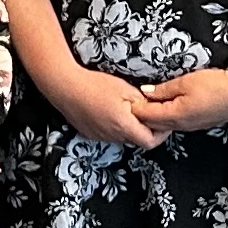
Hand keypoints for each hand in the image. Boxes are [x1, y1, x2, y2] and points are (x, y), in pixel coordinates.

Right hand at [41, 58, 160, 150]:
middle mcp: (113, 136)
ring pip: (123, 137)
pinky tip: (110, 110)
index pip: (150, 142)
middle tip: (146, 111)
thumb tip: (153, 109)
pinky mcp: (91, 134)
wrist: (65, 87)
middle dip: (145, 128)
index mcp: (124, 125)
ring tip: (125, 108)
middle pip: (136, 139)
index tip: (162, 123)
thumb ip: (142, 102)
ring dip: (129, 127)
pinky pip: (109, 134)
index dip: (161, 134)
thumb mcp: (125, 89)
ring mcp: (100, 137)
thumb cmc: (94, 85)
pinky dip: (115, 126)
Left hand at [132, 67, 227, 136]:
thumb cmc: (215, 85)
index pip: (148, 116)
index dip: (135, 108)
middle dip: (142, 115)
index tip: (126, 100)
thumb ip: (163, 89)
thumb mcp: (185, 82)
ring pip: (166, 124)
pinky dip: (167, 117)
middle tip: (132, 103)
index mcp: (175, 115)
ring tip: (146, 104)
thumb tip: (145, 92)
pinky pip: (177, 123)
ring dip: (155, 116)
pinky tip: (166, 108)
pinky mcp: (199, 123)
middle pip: (155, 123)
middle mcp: (182, 125)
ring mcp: (191, 126)